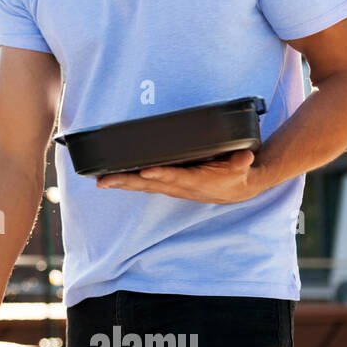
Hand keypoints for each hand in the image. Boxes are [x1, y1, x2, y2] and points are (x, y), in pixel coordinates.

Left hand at [95, 150, 259, 203]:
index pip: (175, 176)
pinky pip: (143, 185)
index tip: (145, 171)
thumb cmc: (236, 174)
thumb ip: (241, 162)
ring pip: (142, 186)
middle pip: (149, 184)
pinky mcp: (167, 185)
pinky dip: (127, 182)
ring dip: (121, 183)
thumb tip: (245, 157)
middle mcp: (179, 186)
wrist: (236, 189)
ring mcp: (171, 187)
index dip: (161, 174)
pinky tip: (111, 179)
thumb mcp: (242, 167)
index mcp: (195, 181)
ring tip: (100, 181)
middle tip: (104, 181)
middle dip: (126, 181)